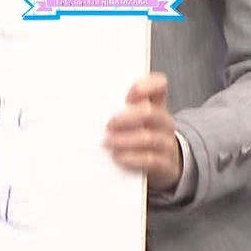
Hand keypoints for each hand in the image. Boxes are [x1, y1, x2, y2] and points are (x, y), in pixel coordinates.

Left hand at [104, 73, 182, 194]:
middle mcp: (163, 122)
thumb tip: (85, 104)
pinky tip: (118, 157)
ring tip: (107, 142)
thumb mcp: (133, 118)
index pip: (159, 85)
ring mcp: (166, 143)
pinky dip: (133, 158)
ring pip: (150, 138)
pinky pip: (151, 160)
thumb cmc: (139, 136)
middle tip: (108, 124)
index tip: (128, 94)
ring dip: (126, 140)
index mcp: (155, 105)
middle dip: (128, 118)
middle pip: (151, 113)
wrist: (162, 164)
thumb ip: (116, 107)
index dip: (147, 86)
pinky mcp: (165, 164)